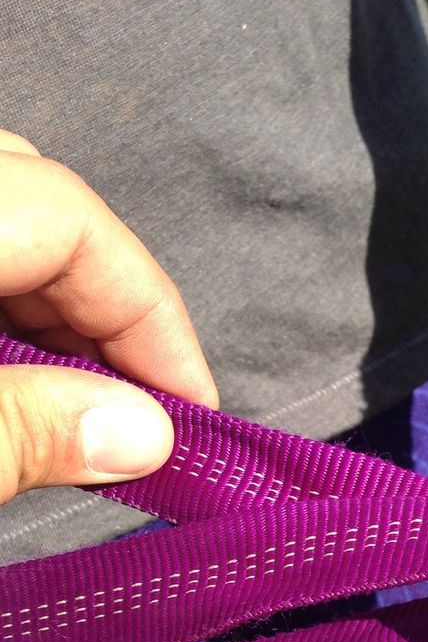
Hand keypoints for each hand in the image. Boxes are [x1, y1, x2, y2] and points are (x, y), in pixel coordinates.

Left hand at [0, 130, 218, 505]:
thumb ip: (27, 429)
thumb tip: (142, 437)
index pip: (72, 221)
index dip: (151, 318)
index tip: (194, 413)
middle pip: (38, 205)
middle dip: (105, 311)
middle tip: (141, 414)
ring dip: (51, 316)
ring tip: (81, 410)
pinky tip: (12, 385)